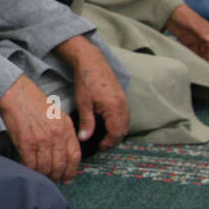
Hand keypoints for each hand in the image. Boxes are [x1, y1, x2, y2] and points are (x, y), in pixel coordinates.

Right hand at [0, 74, 81, 183]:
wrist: (16, 93)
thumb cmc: (33, 101)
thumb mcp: (57, 114)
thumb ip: (62, 131)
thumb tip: (62, 149)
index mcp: (66, 128)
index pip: (74, 155)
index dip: (71, 170)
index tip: (67, 178)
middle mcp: (57, 135)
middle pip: (60, 164)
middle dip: (57, 176)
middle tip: (52, 180)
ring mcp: (42, 140)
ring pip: (46, 167)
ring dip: (43, 175)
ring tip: (40, 177)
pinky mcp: (27, 143)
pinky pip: (31, 164)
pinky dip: (30, 170)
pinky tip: (28, 170)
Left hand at [57, 35, 128, 151]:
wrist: (91, 61)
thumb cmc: (86, 81)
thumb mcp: (83, 103)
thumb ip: (86, 122)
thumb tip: (85, 139)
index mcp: (114, 108)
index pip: (116, 133)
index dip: (108, 143)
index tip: (99, 147)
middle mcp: (123, 105)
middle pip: (123, 129)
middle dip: (114, 139)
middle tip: (102, 145)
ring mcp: (124, 100)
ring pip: (125, 122)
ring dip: (117, 131)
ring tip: (104, 137)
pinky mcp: (122, 97)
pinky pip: (124, 115)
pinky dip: (118, 123)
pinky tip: (107, 124)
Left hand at [165, 4, 208, 65]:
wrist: (168, 11)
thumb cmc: (182, 14)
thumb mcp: (193, 23)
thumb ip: (202, 32)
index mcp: (206, 32)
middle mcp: (201, 36)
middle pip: (205, 52)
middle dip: (204, 61)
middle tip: (201, 73)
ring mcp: (193, 38)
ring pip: (197, 52)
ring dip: (196, 60)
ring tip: (194, 70)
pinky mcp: (185, 39)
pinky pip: (189, 50)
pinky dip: (189, 56)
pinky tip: (186, 63)